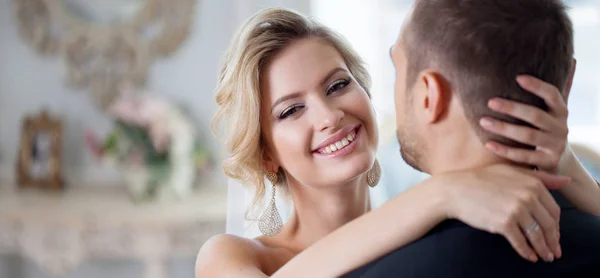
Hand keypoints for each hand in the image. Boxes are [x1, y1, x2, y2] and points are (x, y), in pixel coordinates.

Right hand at [442, 164, 570, 262]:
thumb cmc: (481, 180)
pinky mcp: (504, 223)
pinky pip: (520, 242)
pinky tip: (530, 257)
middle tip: (554, 251)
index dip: (556, 226)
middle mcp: (528, 196)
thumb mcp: (512, 172)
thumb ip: (540, 177)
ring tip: (545, 257)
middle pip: (548, 225)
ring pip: (537, 236)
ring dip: (543, 249)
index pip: (554, 210)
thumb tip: (565, 181)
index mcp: (533, 184)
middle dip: (553, 241)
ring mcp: (516, 210)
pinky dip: (527, 252)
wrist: (455, 190)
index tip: (555, 235)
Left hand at [479, 73, 573, 171]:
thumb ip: (544, 94)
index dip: (537, 86)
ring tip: (483, 121)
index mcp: (561, 111)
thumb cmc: (545, 130)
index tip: (518, 77)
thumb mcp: (549, 112)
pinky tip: (488, 144)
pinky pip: (523, 157)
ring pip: (528, 136)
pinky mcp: (548, 162)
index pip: (552, 95)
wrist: (559, 161)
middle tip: (490, 102)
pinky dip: (504, 150)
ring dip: (504, 129)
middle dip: (512, 108)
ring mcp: (556, 146)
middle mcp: (561, 127)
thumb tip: (555, 63)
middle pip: (536, 116)